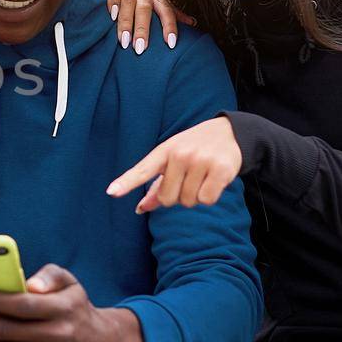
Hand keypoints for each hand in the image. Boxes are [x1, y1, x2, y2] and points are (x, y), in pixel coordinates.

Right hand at [102, 0, 193, 53]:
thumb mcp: (154, 0)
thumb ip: (170, 12)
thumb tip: (193, 23)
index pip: (166, 10)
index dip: (170, 26)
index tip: (171, 44)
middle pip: (145, 7)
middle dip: (143, 29)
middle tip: (140, 49)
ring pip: (129, 0)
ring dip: (126, 21)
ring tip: (124, 40)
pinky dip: (113, 3)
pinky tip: (112, 17)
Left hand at [106, 116, 240, 212]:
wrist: (229, 132)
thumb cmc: (194, 149)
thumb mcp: (172, 159)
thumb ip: (156, 184)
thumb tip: (140, 208)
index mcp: (164, 151)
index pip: (142, 170)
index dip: (126, 183)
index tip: (111, 192)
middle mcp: (180, 154)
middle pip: (167, 199)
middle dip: (177, 197)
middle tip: (188, 180)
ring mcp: (200, 161)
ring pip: (188, 202)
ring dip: (195, 196)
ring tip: (202, 177)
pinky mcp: (220, 169)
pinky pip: (206, 200)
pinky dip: (210, 197)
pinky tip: (213, 181)